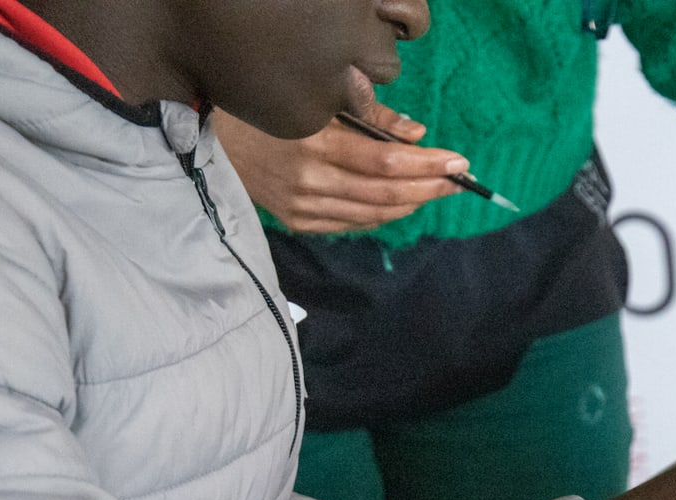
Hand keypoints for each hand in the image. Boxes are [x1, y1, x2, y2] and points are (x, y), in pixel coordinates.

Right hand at [213, 104, 467, 232]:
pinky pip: (355, 223)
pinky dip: (384, 214)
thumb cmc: (274, 113)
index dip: (428, 164)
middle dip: (429, 188)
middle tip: (457, 181)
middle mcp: (311, 180)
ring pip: (375, 213)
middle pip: (387, 193)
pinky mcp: (300, 222)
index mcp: (316, 142)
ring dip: (412, 203)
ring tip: (434, 190)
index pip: (386, 160)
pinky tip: (401, 202)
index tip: (459, 162)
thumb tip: (417, 135)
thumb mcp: (320, 100)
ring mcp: (305, 206)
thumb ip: (371, 115)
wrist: (216, 139)